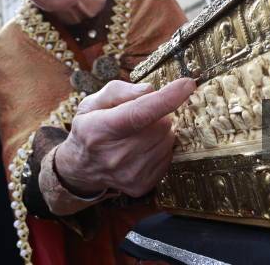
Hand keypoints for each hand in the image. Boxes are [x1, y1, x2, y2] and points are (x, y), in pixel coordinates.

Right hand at [55, 78, 195, 196]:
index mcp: (99, 129)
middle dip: (158, 115)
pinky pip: (168, 156)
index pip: (139, 113)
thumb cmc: (91, 128)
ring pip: (168, 139)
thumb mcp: (93, 102)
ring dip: (160, 131)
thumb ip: (120, 91)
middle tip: (141, 116)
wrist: (82, 168)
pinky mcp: (142, 185)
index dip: (166, 98)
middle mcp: (115, 156)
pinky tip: (143, 147)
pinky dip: (160, 147)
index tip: (187, 84)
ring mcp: (130, 174)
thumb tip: (150, 90)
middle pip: (161, 125)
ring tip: (139, 133)